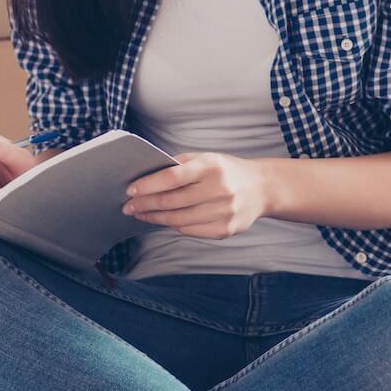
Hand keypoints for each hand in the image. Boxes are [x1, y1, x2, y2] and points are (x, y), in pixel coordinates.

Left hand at [121, 152, 269, 239]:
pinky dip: (173, 226)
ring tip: (141, 214)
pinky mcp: (226, 230)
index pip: (172, 177)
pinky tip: (164, 220)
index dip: (148, 185)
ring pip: (178, 220)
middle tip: (128, 206)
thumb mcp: (205, 158)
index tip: (131, 190)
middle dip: (145, 204)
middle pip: (172, 201)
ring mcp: (224, 212)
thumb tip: (146, 179)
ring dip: (155, 218)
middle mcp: (219, 189)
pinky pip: (190, 231)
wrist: (261, 188)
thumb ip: (179, 165)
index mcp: (211, 167)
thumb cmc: (226, 171)